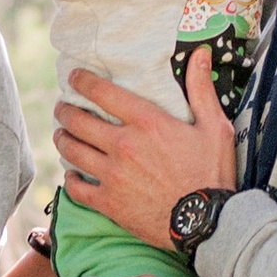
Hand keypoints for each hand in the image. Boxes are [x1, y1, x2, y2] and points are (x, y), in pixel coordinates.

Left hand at [54, 44, 236, 243]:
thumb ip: (201, 89)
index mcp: (147, 122)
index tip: (74, 77)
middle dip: (65, 110)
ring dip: (62, 139)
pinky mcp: (109, 203)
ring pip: (72, 151)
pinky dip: (70, 178)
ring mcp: (112, 175)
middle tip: (62, 108)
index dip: (82, 80)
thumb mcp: (215, 127)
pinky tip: (72, 174)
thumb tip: (200, 53)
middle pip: (78, 120)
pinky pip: (76, 187)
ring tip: (61, 134)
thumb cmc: (213, 173)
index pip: (102, 92)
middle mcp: (123, 145)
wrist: (208, 223)